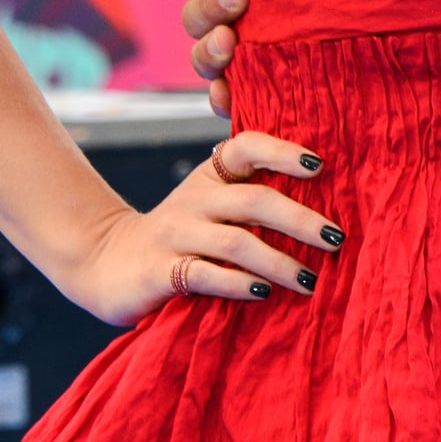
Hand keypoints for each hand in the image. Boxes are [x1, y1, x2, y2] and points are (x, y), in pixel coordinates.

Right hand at [70, 129, 342, 326]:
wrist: (104, 263)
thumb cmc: (179, 236)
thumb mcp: (210, 205)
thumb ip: (251, 200)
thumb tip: (325, 208)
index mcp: (210, 175)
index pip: (247, 147)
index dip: (283, 152)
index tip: (320, 166)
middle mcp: (194, 199)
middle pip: (254, 200)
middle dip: (301, 220)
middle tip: (336, 239)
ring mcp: (176, 235)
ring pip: (236, 242)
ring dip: (279, 262)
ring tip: (310, 280)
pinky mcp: (160, 271)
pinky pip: (206, 275)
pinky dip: (239, 284)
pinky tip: (264, 294)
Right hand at [165, 0, 247, 117]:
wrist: (383, 48)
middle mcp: (224, 18)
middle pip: (194, 15)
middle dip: (210, 5)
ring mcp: (233, 56)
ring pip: (202, 56)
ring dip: (209, 51)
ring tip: (230, 43)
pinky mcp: (247, 91)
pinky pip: (222, 98)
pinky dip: (222, 97)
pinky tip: (229, 95)